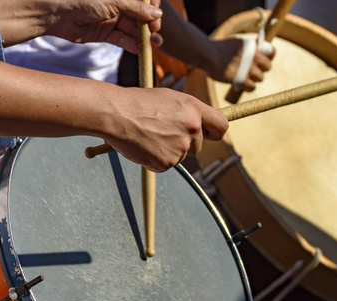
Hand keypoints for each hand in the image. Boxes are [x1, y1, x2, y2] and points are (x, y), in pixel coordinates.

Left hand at [44, 0, 163, 53]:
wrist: (56, 13)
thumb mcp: (114, 1)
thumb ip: (136, 8)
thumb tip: (157, 13)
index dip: (152, 5)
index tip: (157, 12)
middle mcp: (117, 5)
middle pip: (141, 15)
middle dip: (150, 23)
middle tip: (154, 30)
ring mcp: (112, 19)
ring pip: (133, 29)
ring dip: (144, 37)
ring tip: (152, 44)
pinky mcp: (105, 34)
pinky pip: (122, 39)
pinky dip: (132, 45)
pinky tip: (140, 49)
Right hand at [104, 87, 227, 171]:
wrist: (115, 114)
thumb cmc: (137, 103)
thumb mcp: (168, 99)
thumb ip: (187, 112)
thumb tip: (199, 125)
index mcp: (194, 109)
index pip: (221, 126)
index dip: (215, 133)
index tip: (210, 135)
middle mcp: (192, 128)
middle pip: (198, 146)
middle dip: (184, 143)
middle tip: (161, 133)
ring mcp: (181, 146)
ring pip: (181, 155)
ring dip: (168, 150)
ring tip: (149, 136)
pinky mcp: (168, 162)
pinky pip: (166, 165)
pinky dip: (156, 159)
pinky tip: (144, 146)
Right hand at [208, 38, 273, 91]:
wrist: (207, 55)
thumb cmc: (218, 49)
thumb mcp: (236, 43)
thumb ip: (246, 49)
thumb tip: (255, 54)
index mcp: (252, 46)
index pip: (271, 51)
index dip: (269, 57)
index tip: (265, 62)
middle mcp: (253, 56)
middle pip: (267, 67)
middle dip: (261, 70)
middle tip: (253, 73)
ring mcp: (248, 68)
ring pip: (260, 78)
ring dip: (254, 79)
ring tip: (245, 79)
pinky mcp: (242, 79)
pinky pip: (252, 86)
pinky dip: (248, 87)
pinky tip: (241, 86)